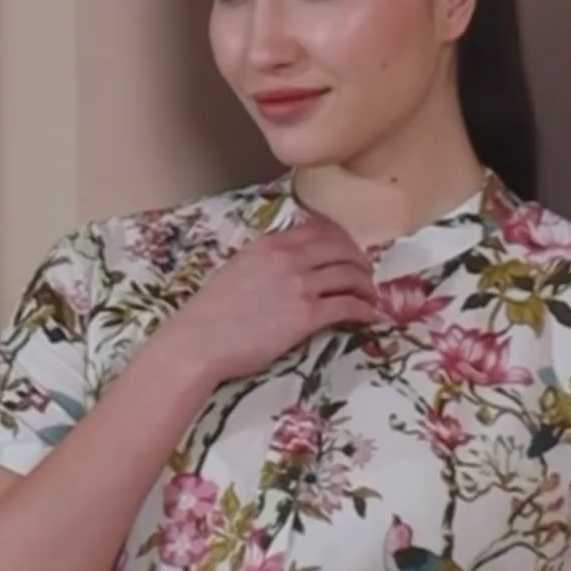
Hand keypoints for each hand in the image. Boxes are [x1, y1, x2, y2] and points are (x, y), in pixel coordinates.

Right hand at [177, 214, 385, 388]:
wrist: (199, 341)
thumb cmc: (210, 313)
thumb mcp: (237, 269)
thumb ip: (265, 260)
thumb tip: (284, 264)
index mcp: (270, 243)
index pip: (320, 229)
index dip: (343, 240)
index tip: (350, 251)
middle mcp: (289, 257)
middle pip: (342, 248)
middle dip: (360, 260)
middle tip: (366, 274)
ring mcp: (299, 285)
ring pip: (350, 275)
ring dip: (367, 285)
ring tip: (370, 296)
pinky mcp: (306, 315)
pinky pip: (348, 305)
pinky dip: (364, 309)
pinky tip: (369, 316)